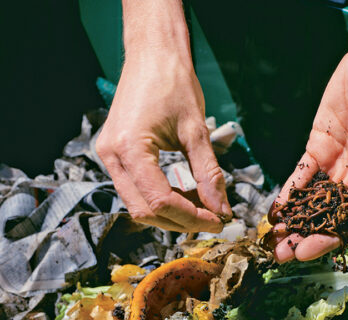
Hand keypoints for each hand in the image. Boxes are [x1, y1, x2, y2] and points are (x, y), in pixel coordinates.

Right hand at [96, 53, 231, 232]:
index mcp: (129, 148)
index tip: (218, 221)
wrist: (152, 54)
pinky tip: (186, 195)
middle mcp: (112, 156)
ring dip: (172, 213)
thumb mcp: (197, 131)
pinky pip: (138, 190)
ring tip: (203, 207)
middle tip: (213, 219)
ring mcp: (110, 156)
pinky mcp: (116, 155)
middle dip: (181, 221)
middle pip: (145, 211)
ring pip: (139, 205)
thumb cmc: (173, 83)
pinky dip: (163, 199)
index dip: (191, 217)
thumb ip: (209, 174)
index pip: (160, 201)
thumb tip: (221, 209)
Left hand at [270, 45, 347, 262]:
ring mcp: (332, 167)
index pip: (346, 223)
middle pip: (324, 217)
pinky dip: (288, 193)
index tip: (303, 254)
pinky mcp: (316, 150)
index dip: (325, 241)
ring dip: (292, 220)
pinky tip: (275, 209)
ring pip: (309, 201)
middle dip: (302, 237)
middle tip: (280, 255)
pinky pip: (300, 176)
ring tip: (273, 239)